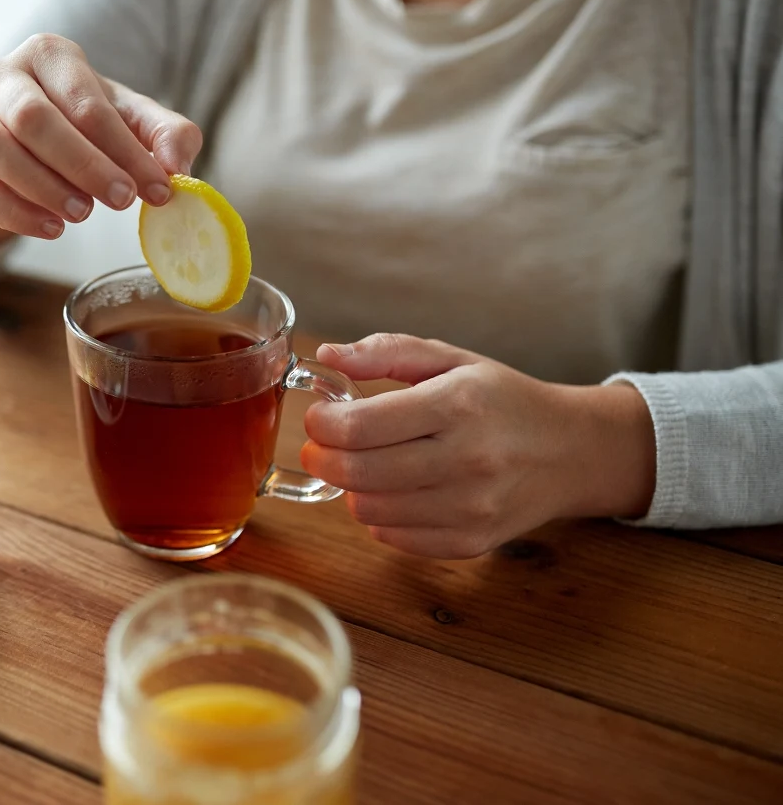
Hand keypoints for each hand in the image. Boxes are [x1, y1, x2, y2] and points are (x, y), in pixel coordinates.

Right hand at [0, 33, 202, 254]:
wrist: (32, 140)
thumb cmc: (86, 123)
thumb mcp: (131, 119)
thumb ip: (166, 134)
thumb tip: (176, 167)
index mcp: (51, 55)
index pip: (86, 102)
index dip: (124, 149)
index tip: (158, 188)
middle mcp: (5, 77)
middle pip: (34, 119)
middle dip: (83, 165)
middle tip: (122, 201)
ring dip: (42, 186)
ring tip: (82, 214)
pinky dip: (16, 212)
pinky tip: (51, 228)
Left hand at [301, 334, 656, 558]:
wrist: (571, 451)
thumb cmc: (501, 399)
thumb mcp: (450, 359)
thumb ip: (385, 351)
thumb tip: (327, 354)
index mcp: (457, 404)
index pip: (360, 427)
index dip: (322, 424)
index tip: (321, 417)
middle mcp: (467, 459)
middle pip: (357, 473)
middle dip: (324, 458)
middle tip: (324, 446)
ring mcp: (471, 507)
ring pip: (369, 510)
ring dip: (351, 489)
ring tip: (364, 465)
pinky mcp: (472, 541)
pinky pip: (394, 539)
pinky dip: (379, 517)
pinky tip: (394, 492)